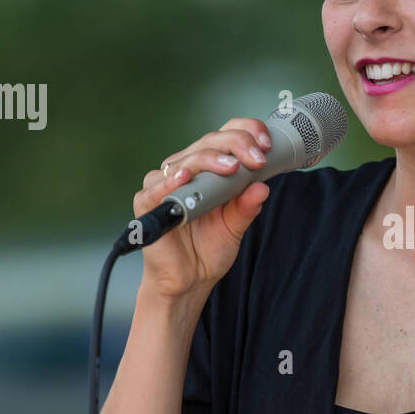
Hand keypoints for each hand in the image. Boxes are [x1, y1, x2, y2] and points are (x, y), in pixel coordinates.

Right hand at [133, 117, 273, 301]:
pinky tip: (186, 177)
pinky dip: (171, 181)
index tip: (267, 145)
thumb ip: (246, 206)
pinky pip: (156, 187)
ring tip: (231, 167)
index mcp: (209, 170)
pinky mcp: (147, 202)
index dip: (246, 133)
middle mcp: (186, 170)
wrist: (188, 281)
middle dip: (236, 145)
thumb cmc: (208, 249)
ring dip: (210, 160)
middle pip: (208, 142)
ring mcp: (165, 184)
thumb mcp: (236, 226)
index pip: (224, 137)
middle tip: (256, 159)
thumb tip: (262, 187)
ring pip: (186, 159)